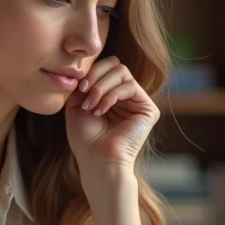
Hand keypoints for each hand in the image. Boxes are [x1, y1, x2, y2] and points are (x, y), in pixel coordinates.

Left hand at [65, 56, 159, 178]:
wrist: (97, 160)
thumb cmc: (85, 139)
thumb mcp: (76, 106)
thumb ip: (83, 85)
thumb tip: (87, 68)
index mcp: (112, 95)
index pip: (106, 67)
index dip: (92, 72)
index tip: (79, 88)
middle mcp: (127, 97)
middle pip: (115, 64)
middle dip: (96, 76)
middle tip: (85, 93)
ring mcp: (138, 102)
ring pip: (122, 72)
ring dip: (101, 87)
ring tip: (92, 106)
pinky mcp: (148, 109)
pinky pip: (130, 86)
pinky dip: (112, 95)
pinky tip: (102, 110)